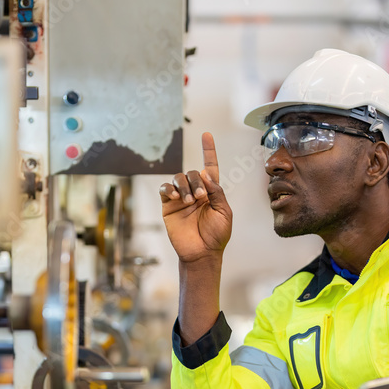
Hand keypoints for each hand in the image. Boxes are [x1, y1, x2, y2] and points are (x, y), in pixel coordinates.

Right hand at [159, 132, 231, 263]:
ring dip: (183, 186)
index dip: (208, 151)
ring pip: (178, 178)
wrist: (201, 253)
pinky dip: (168, 188)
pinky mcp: (168, 206)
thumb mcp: (224, 212)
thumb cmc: (216, 236)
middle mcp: (195, 192)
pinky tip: (175, 197)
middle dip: (196, 182)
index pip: (209, 167)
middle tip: (200, 198)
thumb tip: (205, 174)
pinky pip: (164, 189)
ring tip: (188, 202)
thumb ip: (217, 192)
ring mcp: (181, 198)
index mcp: (211, 192)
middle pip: (192, 173)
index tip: (206, 134)